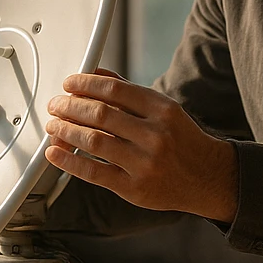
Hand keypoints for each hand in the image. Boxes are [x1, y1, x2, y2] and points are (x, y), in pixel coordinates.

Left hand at [44, 68, 237, 222]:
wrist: (208, 178)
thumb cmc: (182, 141)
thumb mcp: (165, 110)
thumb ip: (130, 93)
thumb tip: (96, 74)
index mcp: (162, 109)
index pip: (114, 90)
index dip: (85, 84)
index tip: (68, 84)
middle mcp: (154, 134)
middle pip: (100, 114)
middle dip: (70, 106)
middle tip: (55, 105)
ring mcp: (144, 162)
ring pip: (93, 140)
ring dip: (66, 130)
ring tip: (54, 126)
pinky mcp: (134, 188)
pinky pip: (94, 172)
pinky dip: (69, 162)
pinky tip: (55, 153)